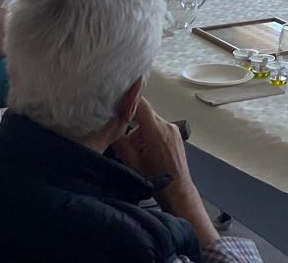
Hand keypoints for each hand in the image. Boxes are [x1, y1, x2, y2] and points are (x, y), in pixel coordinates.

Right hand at [112, 101, 218, 246]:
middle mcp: (167, 125)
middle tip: (122, 138)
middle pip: (144, 113)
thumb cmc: (155, 180)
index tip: (116, 96)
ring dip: (140, 132)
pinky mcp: (176, 134)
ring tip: (137, 152)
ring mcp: (173, 129)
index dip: (128, 98)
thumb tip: (110, 127)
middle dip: (131, 123)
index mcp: (156, 131)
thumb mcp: (132, 162)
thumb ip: (120, 142)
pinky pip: (158, 127)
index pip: (141, 104)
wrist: (178, 191)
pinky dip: (149, 134)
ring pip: (150, 121)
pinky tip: (146, 152)